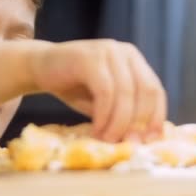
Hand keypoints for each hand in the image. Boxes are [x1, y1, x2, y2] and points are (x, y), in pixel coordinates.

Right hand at [30, 39, 166, 142]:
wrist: (39, 67)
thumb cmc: (74, 86)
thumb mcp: (105, 100)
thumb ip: (123, 111)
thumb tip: (142, 139)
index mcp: (134, 60)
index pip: (155, 90)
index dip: (156, 117)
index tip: (150, 141)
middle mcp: (125, 52)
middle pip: (144, 92)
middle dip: (137, 123)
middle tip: (127, 144)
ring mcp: (107, 51)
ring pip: (125, 94)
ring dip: (117, 123)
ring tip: (106, 140)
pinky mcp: (89, 58)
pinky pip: (105, 92)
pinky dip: (103, 115)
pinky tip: (96, 129)